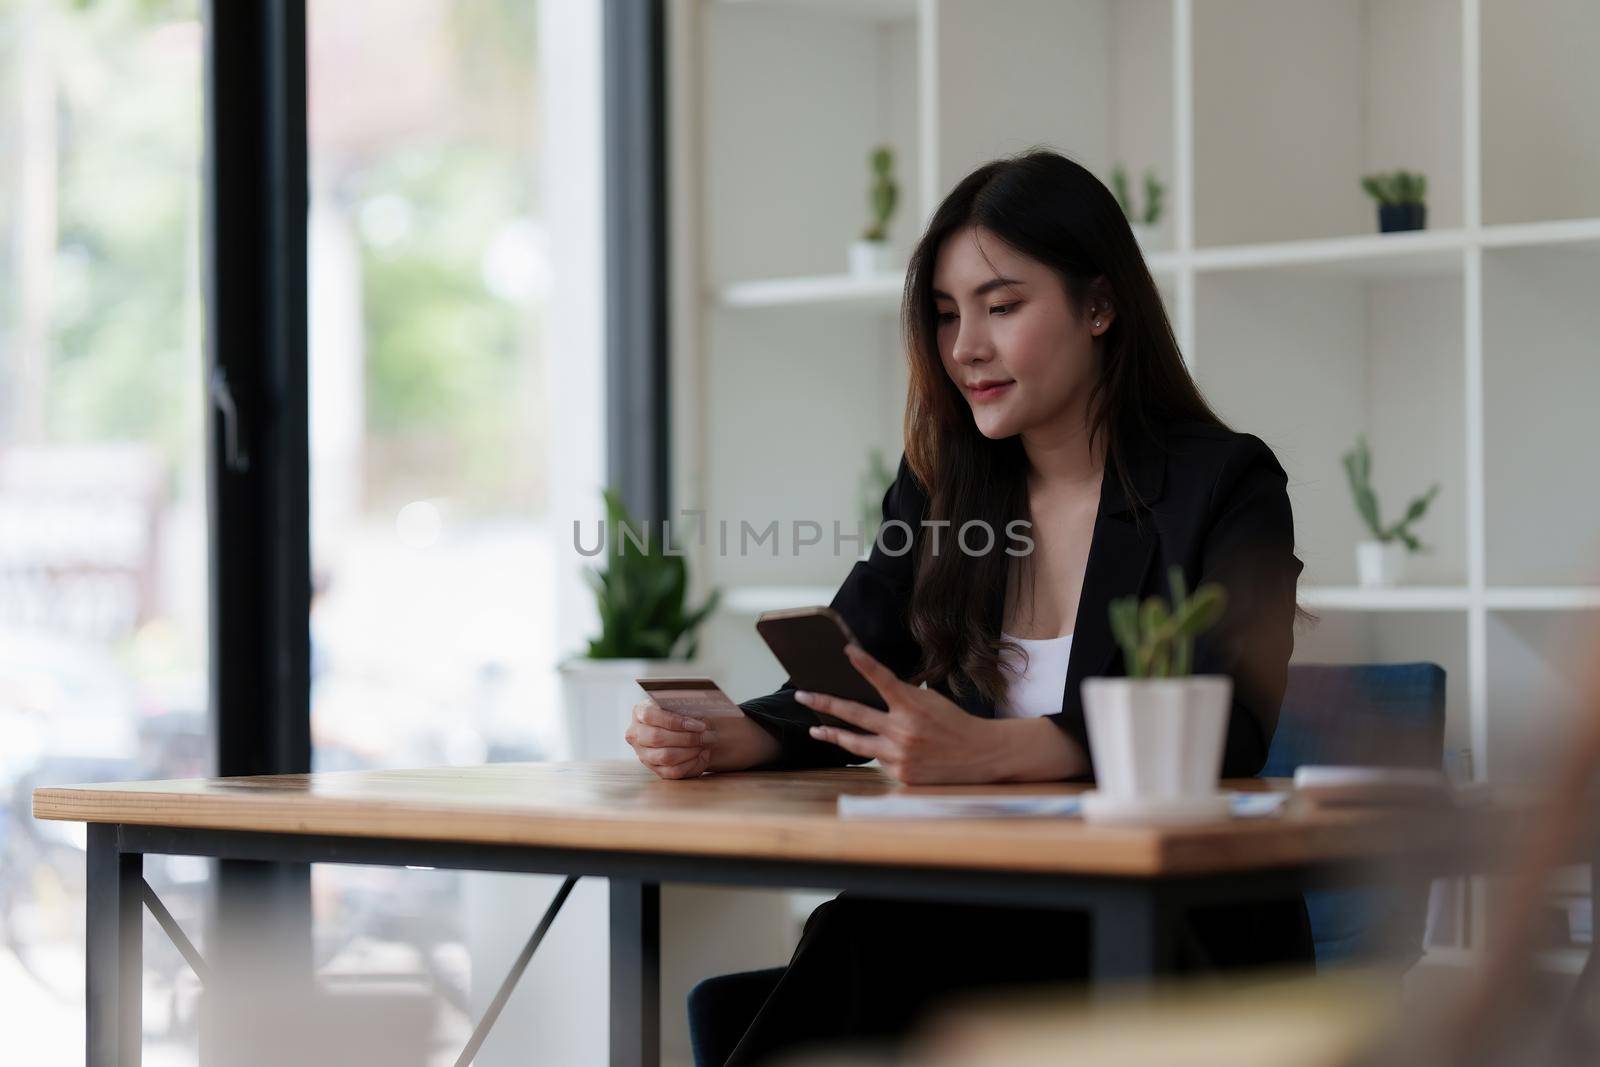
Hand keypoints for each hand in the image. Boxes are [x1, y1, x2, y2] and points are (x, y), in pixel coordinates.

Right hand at [625, 698, 715, 779]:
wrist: (678, 727)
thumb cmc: (679, 712)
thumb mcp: (679, 705)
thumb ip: (685, 709)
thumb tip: (701, 722)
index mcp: (639, 712)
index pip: (651, 716)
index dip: (676, 721)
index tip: (699, 725)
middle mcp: (636, 734)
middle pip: (658, 738)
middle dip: (687, 738)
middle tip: (708, 736)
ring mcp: (643, 754)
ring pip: (665, 756)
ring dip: (690, 752)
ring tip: (705, 745)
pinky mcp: (654, 769)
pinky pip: (672, 772)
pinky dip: (691, 765)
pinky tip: (703, 755)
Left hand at [795, 643, 1008, 783]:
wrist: (981, 754)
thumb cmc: (954, 722)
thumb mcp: (931, 700)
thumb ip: (902, 697)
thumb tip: (874, 691)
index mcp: (912, 705)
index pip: (882, 679)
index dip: (863, 663)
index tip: (846, 650)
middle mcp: (902, 730)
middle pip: (853, 714)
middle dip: (824, 702)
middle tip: (802, 695)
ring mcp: (899, 755)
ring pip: (855, 743)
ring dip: (832, 734)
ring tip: (815, 729)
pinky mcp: (900, 774)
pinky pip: (878, 761)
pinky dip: (878, 753)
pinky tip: (882, 750)